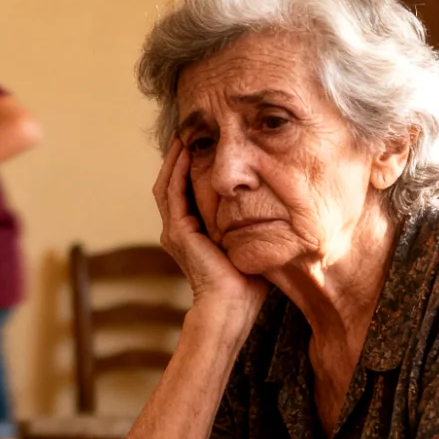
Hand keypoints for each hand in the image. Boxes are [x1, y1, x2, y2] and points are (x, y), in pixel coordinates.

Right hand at [153, 140, 267, 319]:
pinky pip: (173, 193)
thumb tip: (272, 205)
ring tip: (184, 136)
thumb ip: (249, 224)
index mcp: (190, 234)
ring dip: (174, 159)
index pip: (183, 192)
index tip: (201, 146)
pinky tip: (187, 152)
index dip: (187, 168)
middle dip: (177, 157)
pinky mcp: (178, 233)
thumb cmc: (247, 283)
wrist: (232, 306)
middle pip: (170, 183)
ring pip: (167, 184)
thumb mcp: (247, 244)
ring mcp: (174, 231)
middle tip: (187, 132)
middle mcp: (176, 231)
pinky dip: (177, 170)